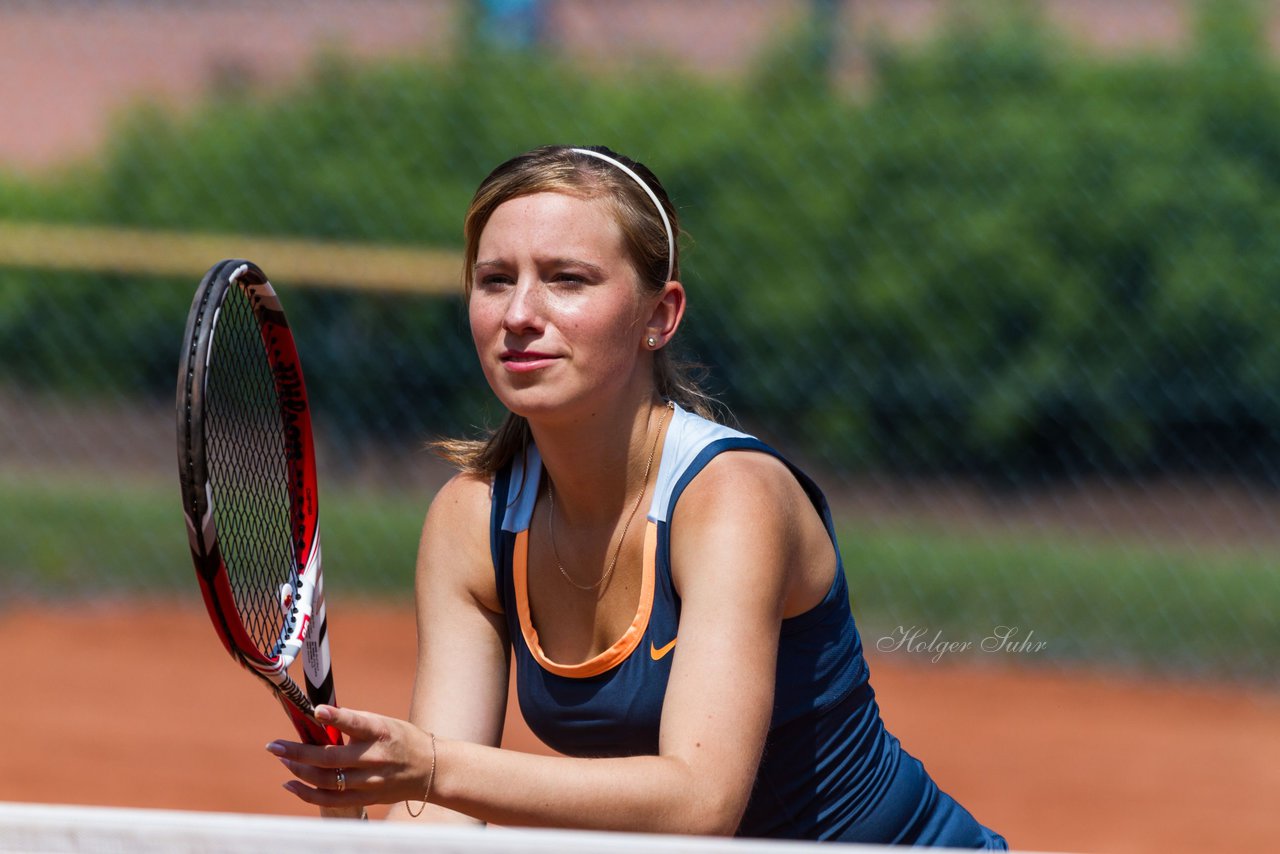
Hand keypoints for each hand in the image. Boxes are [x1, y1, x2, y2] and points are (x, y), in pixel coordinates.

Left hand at [267, 705, 435, 811]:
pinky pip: (331, 800)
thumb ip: (354, 723)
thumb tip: (318, 719)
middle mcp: (375, 757)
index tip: (316, 710)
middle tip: (274, 746)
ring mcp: (370, 780)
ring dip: (299, 770)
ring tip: (283, 760)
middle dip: (298, 752)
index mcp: (381, 731)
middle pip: (330, 758)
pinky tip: (291, 784)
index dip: (337, 717)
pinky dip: (307, 793)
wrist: (429, 769)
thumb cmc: (401, 740)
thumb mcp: (383, 723)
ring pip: (326, 780)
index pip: (357, 723)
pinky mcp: (367, 797)